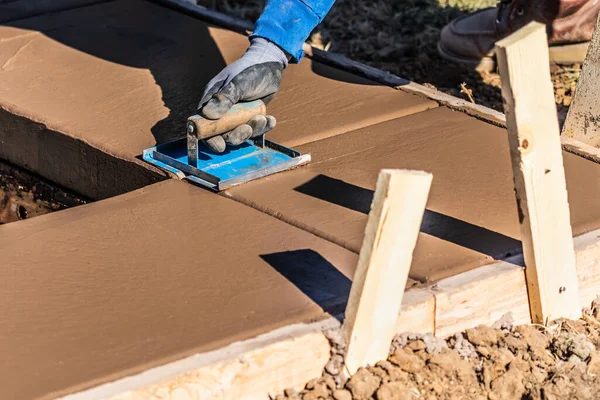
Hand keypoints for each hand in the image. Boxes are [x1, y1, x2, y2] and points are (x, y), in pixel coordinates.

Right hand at [198, 38, 288, 152]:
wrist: (270, 64)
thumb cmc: (249, 70)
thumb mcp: (237, 83)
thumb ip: (224, 98)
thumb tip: (207, 114)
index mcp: (212, 101)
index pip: (204, 124)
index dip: (209, 138)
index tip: (219, 145)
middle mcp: (222, 111)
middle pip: (222, 134)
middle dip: (235, 136)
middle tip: (247, 130)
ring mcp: (237, 115)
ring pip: (240, 134)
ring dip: (251, 130)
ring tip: (261, 118)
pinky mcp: (250, 117)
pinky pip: (254, 130)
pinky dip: (262, 127)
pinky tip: (270, 119)